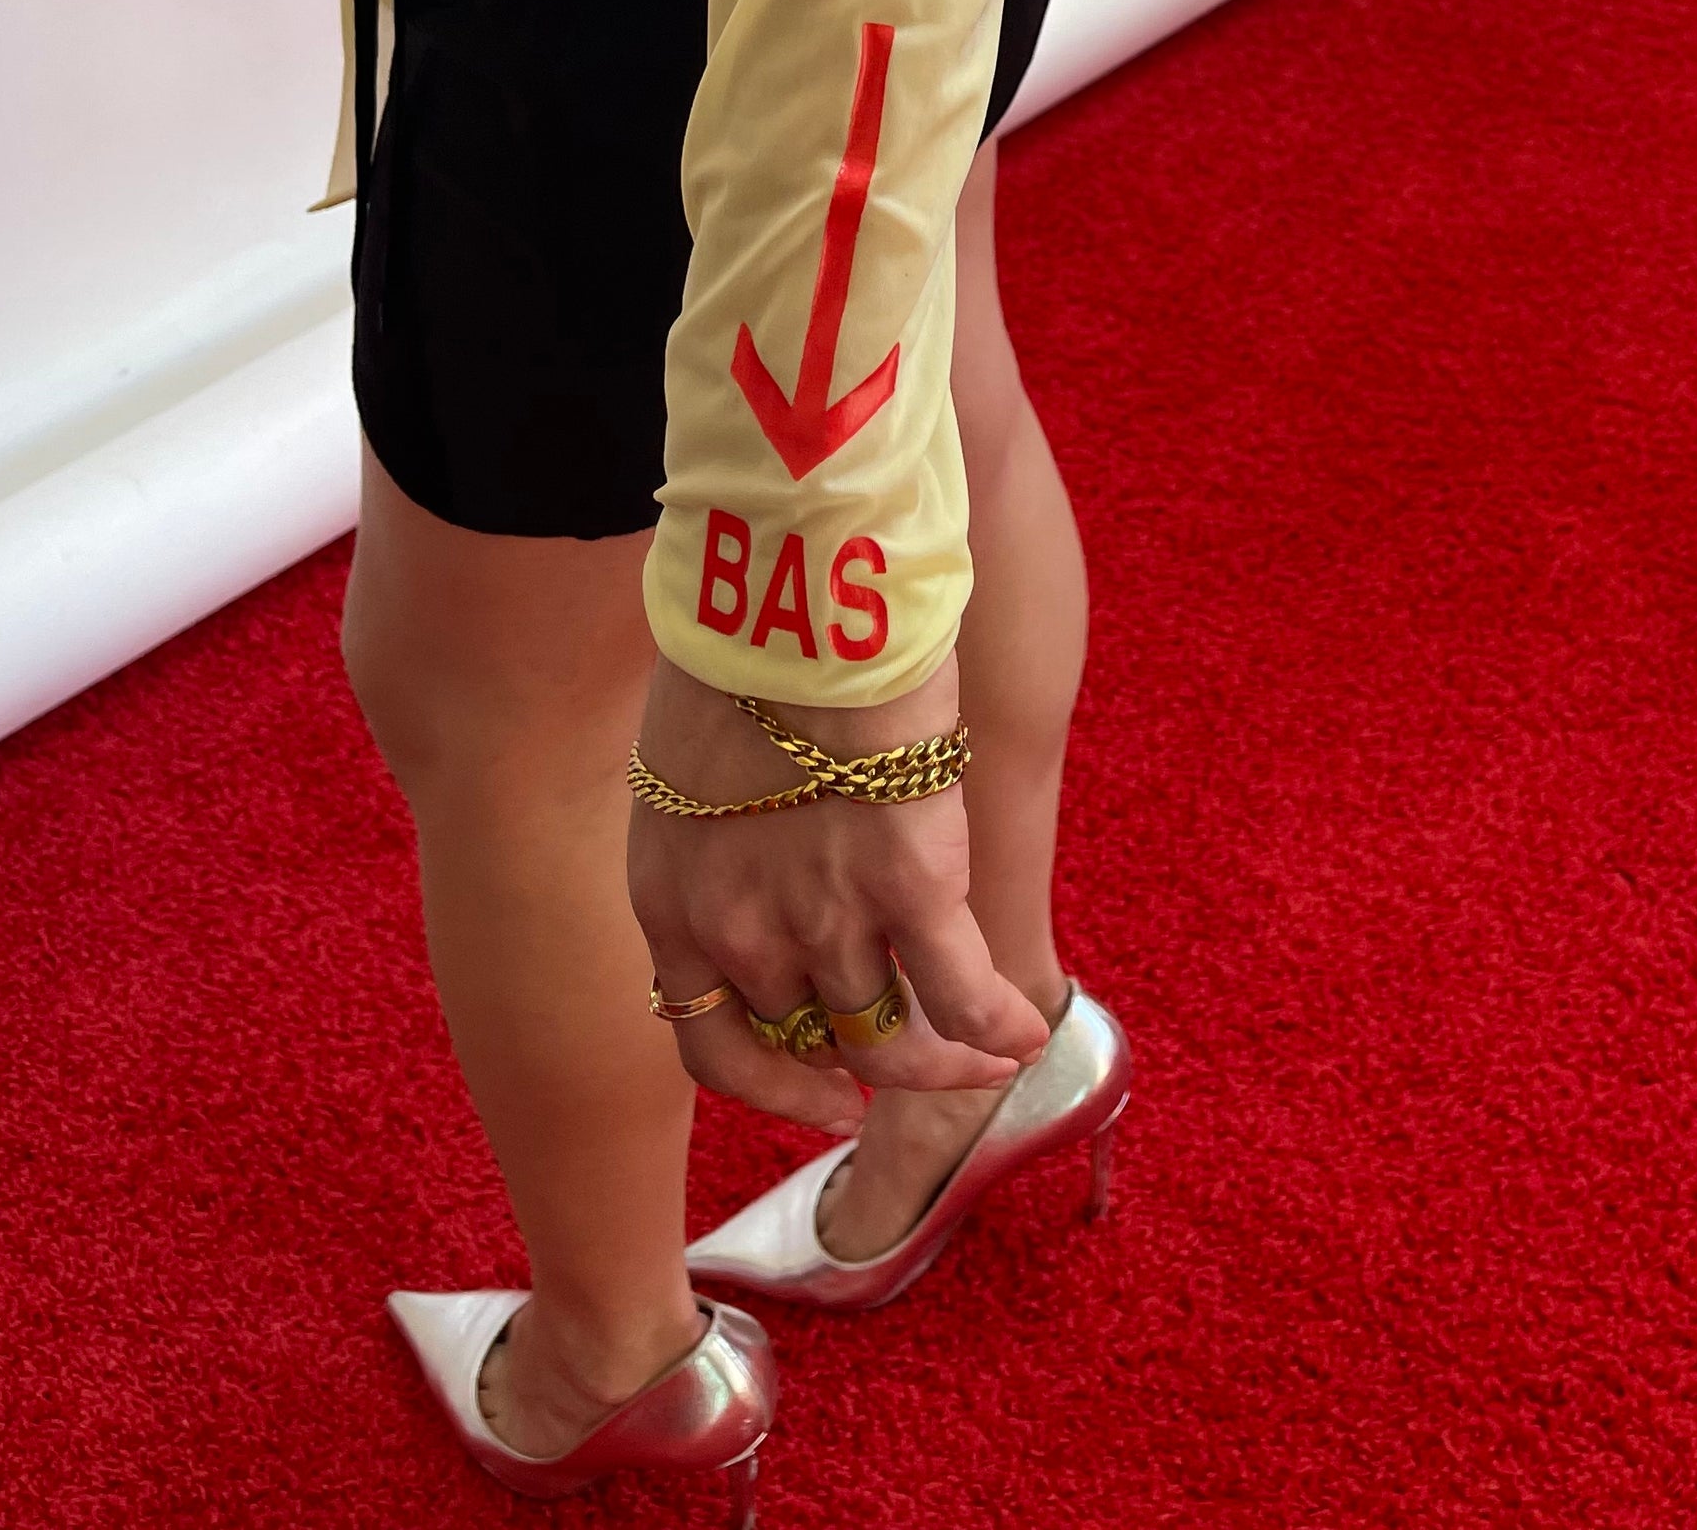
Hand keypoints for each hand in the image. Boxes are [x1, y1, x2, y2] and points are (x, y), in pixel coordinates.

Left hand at [625, 652, 1050, 1132]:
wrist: (790, 598)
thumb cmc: (741, 652)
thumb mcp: (691, 774)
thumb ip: (725, 846)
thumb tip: (766, 866)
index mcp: (671, 905)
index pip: (710, 1047)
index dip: (774, 1089)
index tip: (825, 1098)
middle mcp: (739, 934)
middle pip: (809, 1043)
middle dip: (862, 1059)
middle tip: (912, 1052)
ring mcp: (823, 918)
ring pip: (885, 1037)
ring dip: (940, 1055)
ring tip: (983, 1051)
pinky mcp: (907, 886)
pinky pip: (960, 991)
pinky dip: (994, 1027)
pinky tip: (1024, 1037)